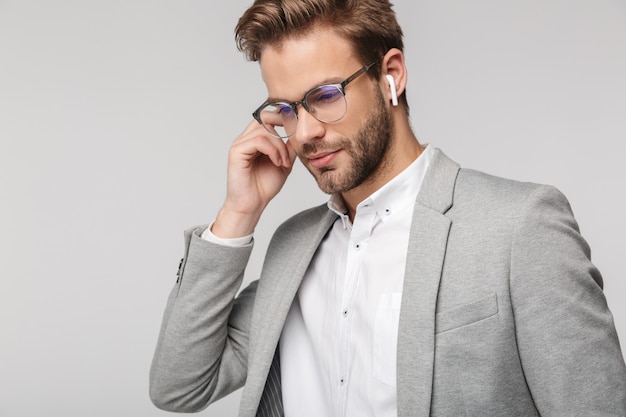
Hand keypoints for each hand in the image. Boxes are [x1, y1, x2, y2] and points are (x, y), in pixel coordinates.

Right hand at [212, 120, 295, 237]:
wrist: (252, 204)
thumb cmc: (264, 185)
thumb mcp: (284, 161)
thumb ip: (289, 146)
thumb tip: (299, 131)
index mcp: (255, 138)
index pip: (268, 116)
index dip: (284, 117)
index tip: (299, 127)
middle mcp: (246, 138)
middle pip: (265, 116)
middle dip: (283, 125)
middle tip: (295, 139)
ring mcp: (240, 144)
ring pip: (264, 130)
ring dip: (280, 146)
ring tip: (284, 162)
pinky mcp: (236, 152)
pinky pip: (258, 141)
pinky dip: (272, 151)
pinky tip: (277, 163)